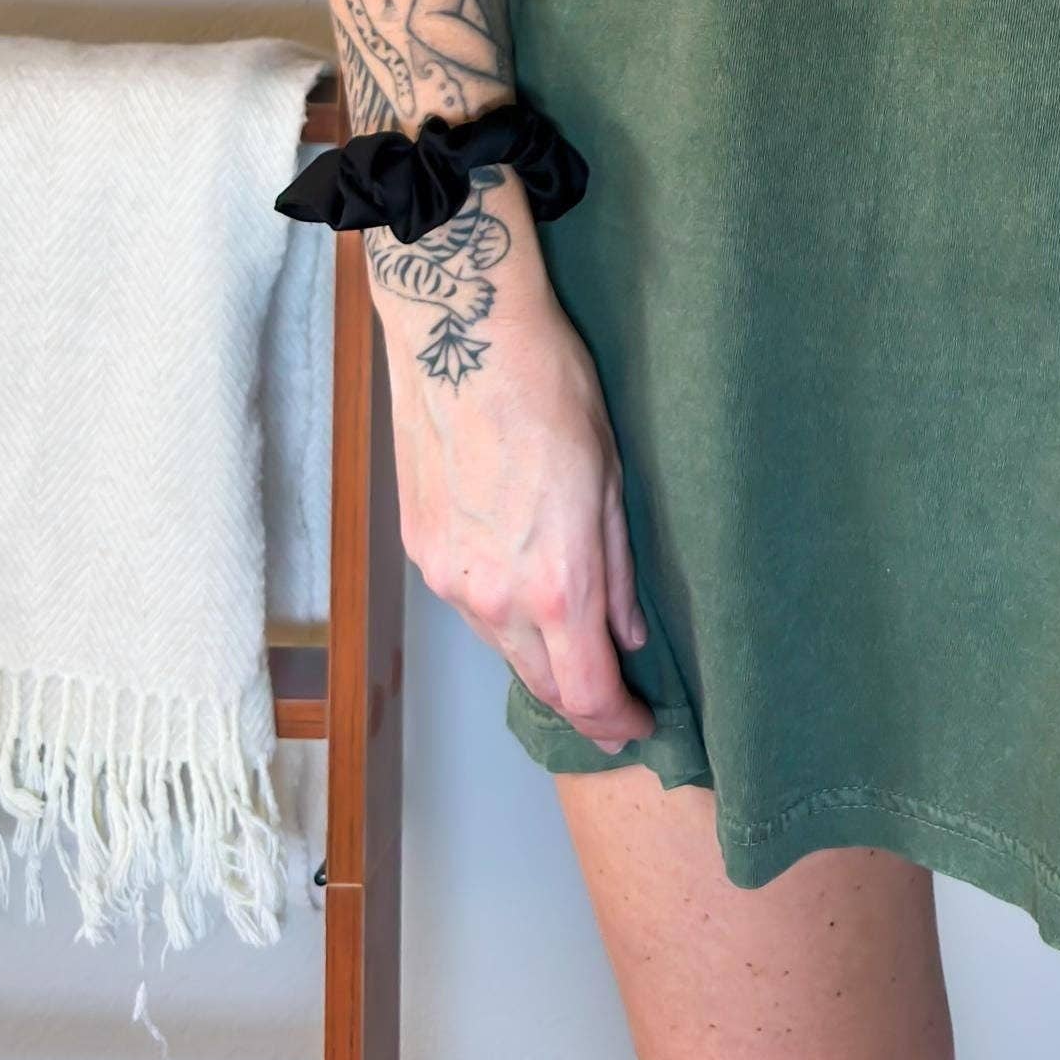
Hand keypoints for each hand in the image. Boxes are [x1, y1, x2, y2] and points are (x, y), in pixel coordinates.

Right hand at [384, 270, 654, 751]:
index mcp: (557, 581)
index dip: (617, 724)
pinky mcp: (420, 549)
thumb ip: (618, 568)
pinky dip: (502, 612)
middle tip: (616, 698)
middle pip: (541, 684)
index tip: (640, 724)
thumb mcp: (611, 476)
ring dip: (540, 654)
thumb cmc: (551, 388)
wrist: (462, 335)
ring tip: (575, 633)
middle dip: (582, 700)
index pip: (587, 695)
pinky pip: (468, 605)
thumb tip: (627, 633)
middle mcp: (494, 596)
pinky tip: (523, 582)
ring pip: (501, 646)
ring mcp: (448, 577)